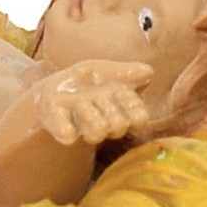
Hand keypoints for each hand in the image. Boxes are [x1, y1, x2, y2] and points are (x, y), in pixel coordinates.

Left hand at [38, 61, 153, 145]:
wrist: (59, 87)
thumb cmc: (92, 81)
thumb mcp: (109, 70)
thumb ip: (129, 72)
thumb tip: (148, 72)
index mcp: (123, 112)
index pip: (140, 118)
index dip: (133, 106)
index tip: (123, 91)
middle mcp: (107, 124)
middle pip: (119, 125)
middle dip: (109, 106)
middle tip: (97, 95)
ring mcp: (85, 129)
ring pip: (98, 130)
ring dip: (90, 112)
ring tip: (79, 102)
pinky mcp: (63, 131)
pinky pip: (68, 135)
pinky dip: (67, 127)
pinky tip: (62, 111)